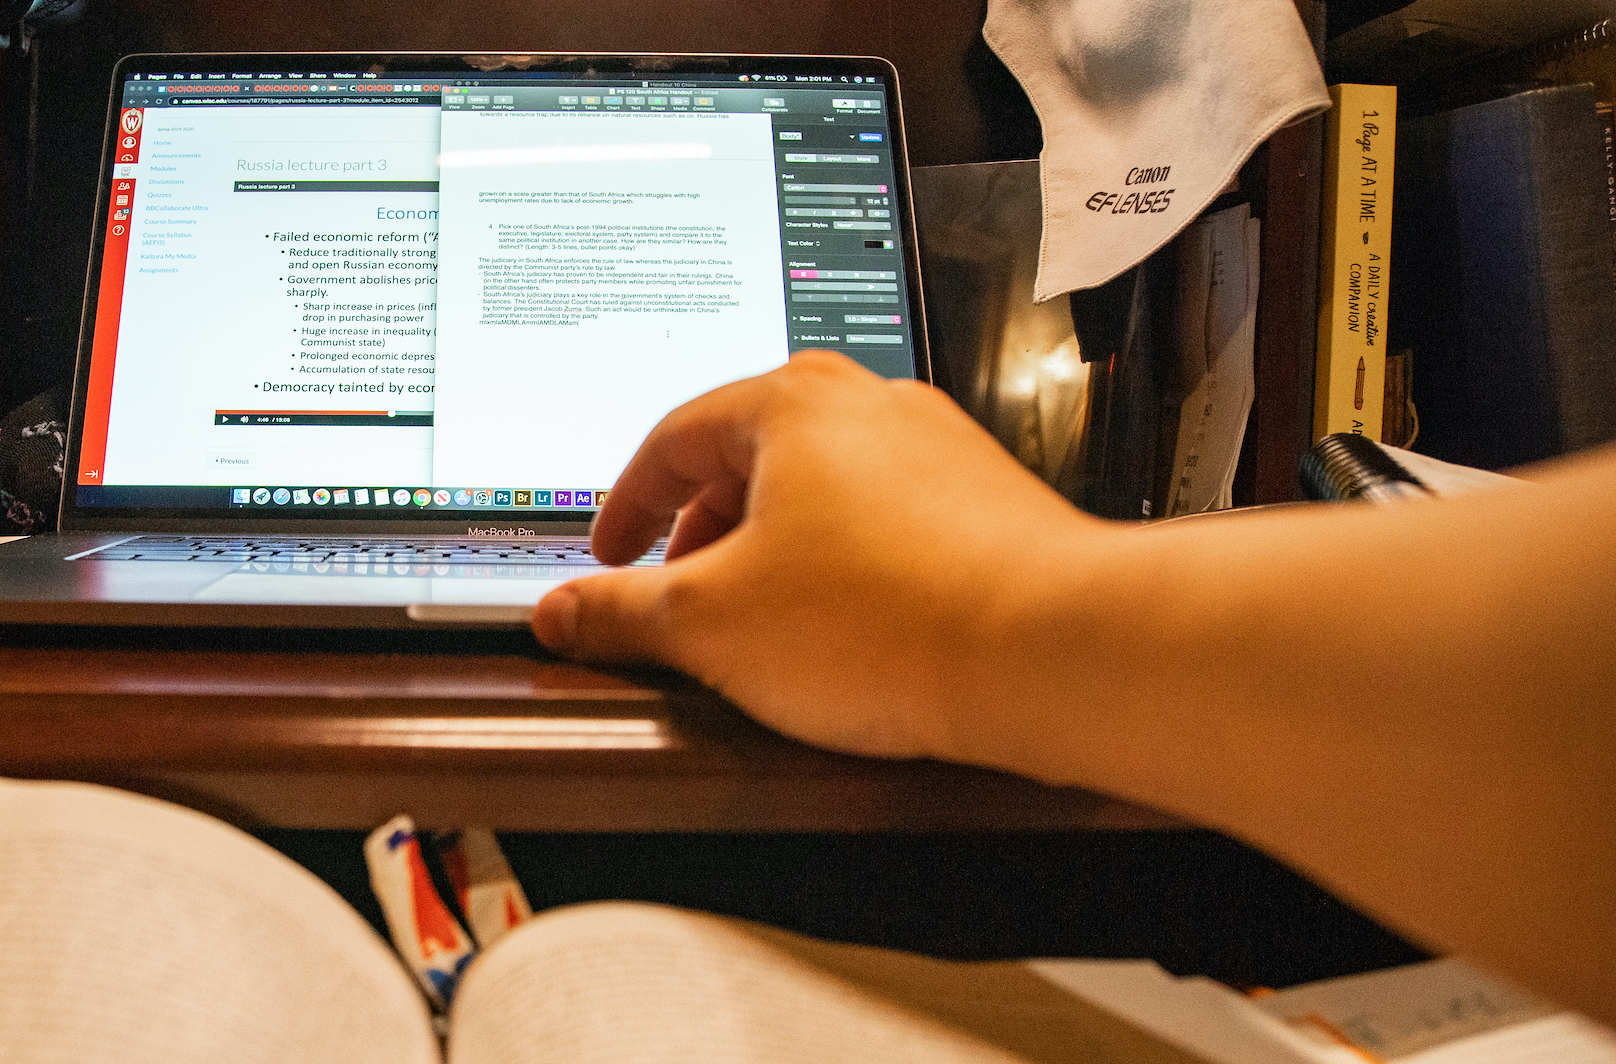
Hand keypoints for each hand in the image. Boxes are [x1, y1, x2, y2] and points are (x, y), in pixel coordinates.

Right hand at [533, 351, 1102, 759]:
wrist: (1052, 653)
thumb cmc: (896, 622)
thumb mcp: (710, 626)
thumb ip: (619, 614)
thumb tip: (563, 611)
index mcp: (791, 405)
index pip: (672, 438)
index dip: (624, 507)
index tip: (609, 555)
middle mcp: (870, 407)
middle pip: (750, 453)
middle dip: (701, 529)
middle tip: (676, 593)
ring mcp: (937, 450)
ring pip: (822, 486)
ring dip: (774, 547)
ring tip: (761, 620)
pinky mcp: (985, 504)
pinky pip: (885, 520)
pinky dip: (843, 564)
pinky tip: (845, 630)